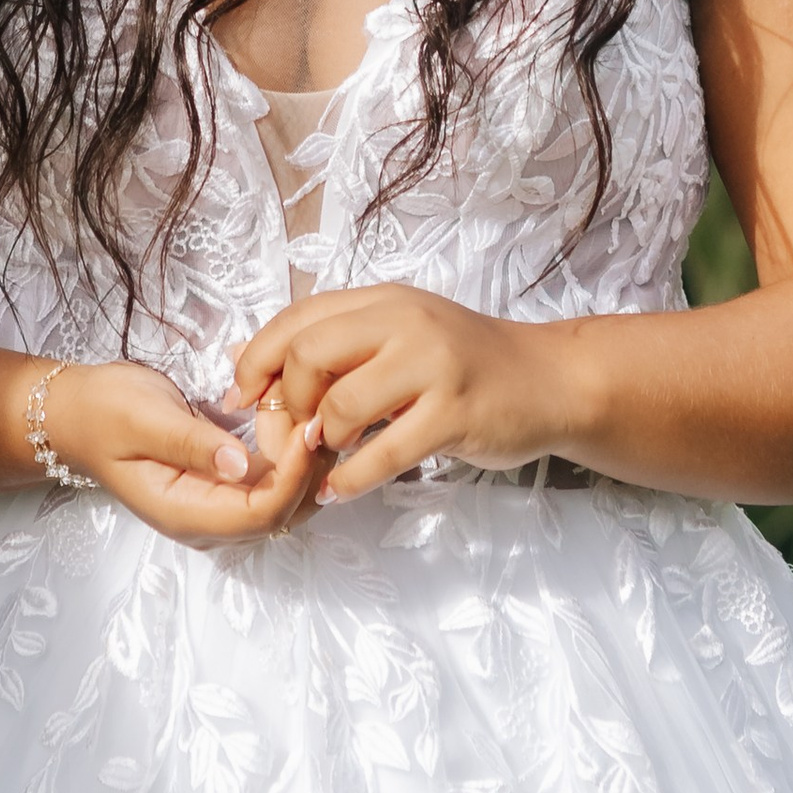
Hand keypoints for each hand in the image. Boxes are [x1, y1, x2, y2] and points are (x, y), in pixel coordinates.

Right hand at [42, 359, 328, 544]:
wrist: (78, 413)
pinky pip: (270, 484)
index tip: (310, 430)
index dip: (294, 479)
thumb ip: (190, 443)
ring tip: (318, 417)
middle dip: (311, 474)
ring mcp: (216, 507)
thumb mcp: (142, 419)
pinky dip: (292, 458)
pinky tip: (300, 422)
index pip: (259, 515)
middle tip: (325, 418)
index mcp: (183, 513)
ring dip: (307, 467)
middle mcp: (205, 522)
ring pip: (283, 503)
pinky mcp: (223, 487)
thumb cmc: (104, 413)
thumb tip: (240, 464)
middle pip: (280, 516)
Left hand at [231, 288, 570, 501]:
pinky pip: (384, 453)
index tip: (240, 401)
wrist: (552, 380)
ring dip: (321, 444)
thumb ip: (336, 347)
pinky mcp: (456, 412)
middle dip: (284, 406)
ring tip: (328, 459)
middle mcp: (406, 322)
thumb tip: (246, 367)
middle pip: (308, 356)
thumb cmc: (468, 364)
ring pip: (341, 406)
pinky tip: (342, 491)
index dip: (255, 362)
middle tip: (290, 440)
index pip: (296, 319)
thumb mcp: (400, 337)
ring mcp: (434, 365)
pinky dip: (352, 480)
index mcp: (384, 301)